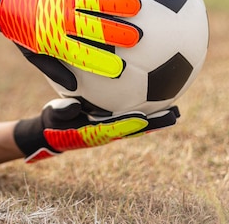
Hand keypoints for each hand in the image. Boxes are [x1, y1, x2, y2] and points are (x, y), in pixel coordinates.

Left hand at [0, 0, 141, 77]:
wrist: (3, 0)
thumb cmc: (22, 32)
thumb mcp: (33, 54)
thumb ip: (54, 70)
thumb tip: (74, 89)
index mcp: (52, 38)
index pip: (80, 54)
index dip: (101, 63)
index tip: (121, 70)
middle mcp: (58, 17)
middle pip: (93, 26)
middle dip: (117, 32)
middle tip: (138, 37)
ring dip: (118, 1)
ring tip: (138, 4)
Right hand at [13, 98, 179, 162]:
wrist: (53, 132)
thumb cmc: (52, 122)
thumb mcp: (53, 115)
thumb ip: (62, 110)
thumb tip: (74, 105)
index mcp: (95, 132)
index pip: (117, 127)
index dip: (131, 123)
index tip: (145, 118)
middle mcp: (109, 132)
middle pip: (136, 127)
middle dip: (155, 122)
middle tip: (175, 115)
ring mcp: (112, 128)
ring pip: (138, 122)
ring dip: (156, 118)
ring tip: (176, 110)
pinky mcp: (112, 123)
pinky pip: (132, 115)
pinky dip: (146, 107)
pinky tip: (159, 95)